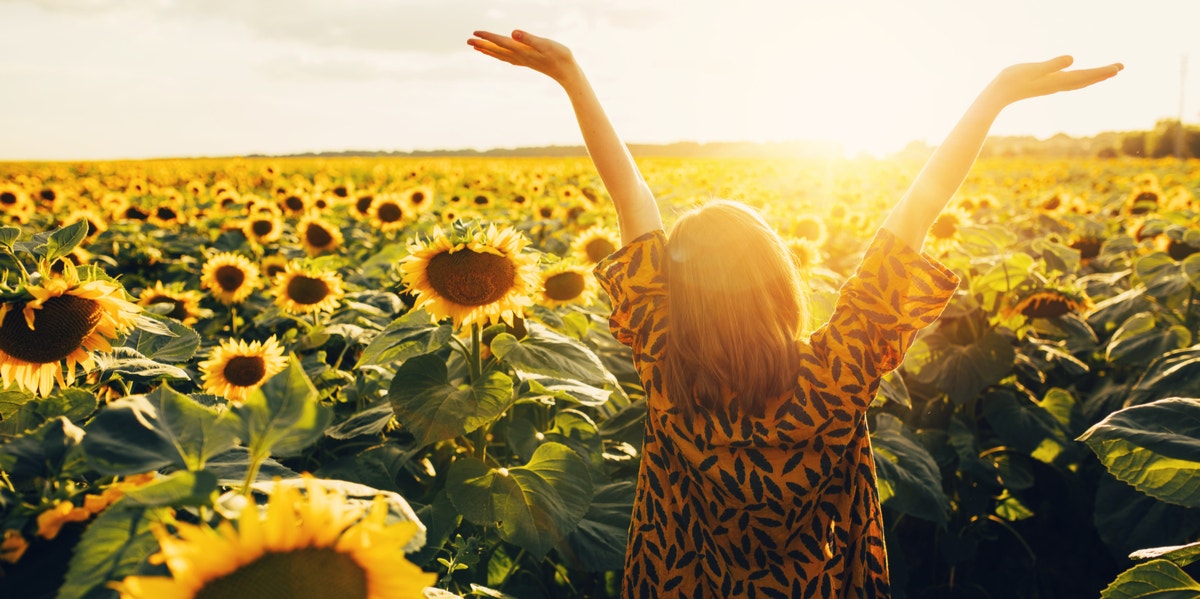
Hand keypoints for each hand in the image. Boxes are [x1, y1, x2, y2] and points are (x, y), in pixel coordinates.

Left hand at [468, 30, 580, 85]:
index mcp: (522, 50)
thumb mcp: (545, 44)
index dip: (488, 37)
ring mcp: (523, 60)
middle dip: (482, 45)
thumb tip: (513, 33)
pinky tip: (498, 54)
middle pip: (497, 50)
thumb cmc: (559, 56)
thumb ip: (529, 38)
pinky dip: (499, 55)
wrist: (567, 72)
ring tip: (477, 47)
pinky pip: (508, 58)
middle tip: (468, 40)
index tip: (475, 33)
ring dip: (488, 51)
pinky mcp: (527, 61)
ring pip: (501, 55)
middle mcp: (519, 56)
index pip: (501, 42)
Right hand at [985, 56, 1122, 106]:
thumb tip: (1072, 59)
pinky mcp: (1046, 84)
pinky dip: (1080, 79)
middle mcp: (1057, 84)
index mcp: (1057, 80)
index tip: (1118, 68)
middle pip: (1085, 79)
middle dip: (1102, 73)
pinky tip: (1079, 77)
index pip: (1084, 75)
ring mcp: (1052, 85)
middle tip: (1120, 67)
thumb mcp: (1033, 68)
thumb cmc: (1012, 80)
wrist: (998, 94)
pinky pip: (1070, 81)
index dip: (1101, 71)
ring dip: (1093, 77)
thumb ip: (1052, 64)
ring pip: (1079, 81)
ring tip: (1107, 72)